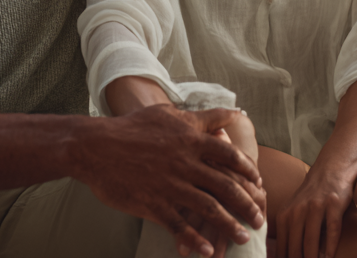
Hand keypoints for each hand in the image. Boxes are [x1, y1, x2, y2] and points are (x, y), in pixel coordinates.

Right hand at [72, 105, 265, 256]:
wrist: (95, 146)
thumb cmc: (132, 127)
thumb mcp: (170, 114)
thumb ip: (204, 117)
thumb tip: (234, 112)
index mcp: (190, 139)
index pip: (230, 157)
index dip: (248, 173)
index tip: (259, 184)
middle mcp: (185, 162)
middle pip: (226, 186)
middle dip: (248, 204)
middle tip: (261, 218)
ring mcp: (170, 184)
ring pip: (209, 209)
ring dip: (230, 226)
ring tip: (243, 237)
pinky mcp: (154, 204)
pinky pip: (180, 226)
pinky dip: (196, 240)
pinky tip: (208, 251)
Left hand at [274, 163, 353, 257]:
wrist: (330, 170)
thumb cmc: (310, 196)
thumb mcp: (293, 210)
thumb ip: (287, 231)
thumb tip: (282, 256)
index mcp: (285, 214)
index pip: (282, 246)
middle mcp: (298, 210)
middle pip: (295, 246)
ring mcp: (316, 206)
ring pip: (311, 240)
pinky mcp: (334, 204)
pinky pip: (332, 229)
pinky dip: (330, 246)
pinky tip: (329, 257)